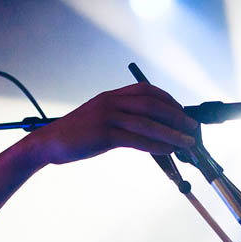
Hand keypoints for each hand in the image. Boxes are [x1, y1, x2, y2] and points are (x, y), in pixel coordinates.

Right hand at [28, 82, 198, 164]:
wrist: (47, 143)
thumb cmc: (75, 135)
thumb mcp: (99, 120)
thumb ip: (121, 120)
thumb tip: (148, 131)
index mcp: (111, 96)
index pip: (147, 90)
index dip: (169, 101)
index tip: (182, 112)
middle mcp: (111, 101)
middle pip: (152, 104)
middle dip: (176, 116)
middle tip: (192, 127)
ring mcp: (107, 116)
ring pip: (148, 122)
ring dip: (171, 133)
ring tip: (187, 143)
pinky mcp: (103, 134)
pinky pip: (136, 139)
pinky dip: (155, 145)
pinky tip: (167, 151)